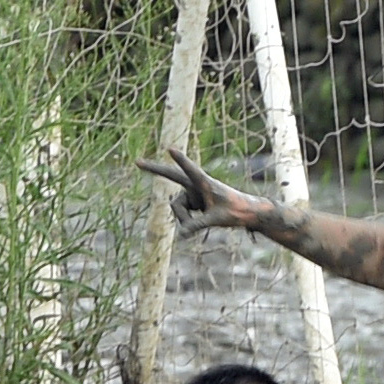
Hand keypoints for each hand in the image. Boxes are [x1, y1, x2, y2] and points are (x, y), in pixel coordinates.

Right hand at [137, 147, 264, 235]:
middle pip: (171, 177)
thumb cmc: (235, 211)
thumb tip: (181, 235)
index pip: (190, 170)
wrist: (246, 211)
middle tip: (137, 162)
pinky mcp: (192, 200)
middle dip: (154, 170)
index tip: (170, 149)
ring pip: (176, 206)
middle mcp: (196, 185)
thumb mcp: (215, 220)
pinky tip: (197, 222)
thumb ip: (197, 226)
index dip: (180, 160)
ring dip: (183, 218)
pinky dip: (185, 220)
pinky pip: (181, 212)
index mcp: (205, 182)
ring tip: (199, 223)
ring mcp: (193, 192)